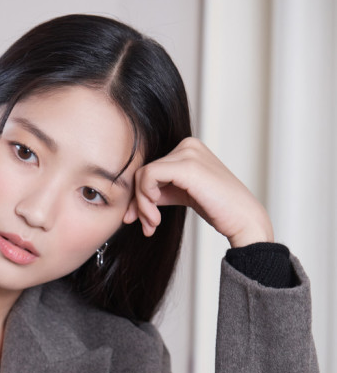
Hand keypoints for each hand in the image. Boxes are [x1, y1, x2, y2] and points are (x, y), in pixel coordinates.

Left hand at [123, 137, 273, 246]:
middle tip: (147, 227)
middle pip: (144, 172)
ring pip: (143, 176)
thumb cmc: (218, 209)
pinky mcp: (187, 166)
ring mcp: (188, 153)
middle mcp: (188, 145)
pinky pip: (148, 177)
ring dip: (142, 205)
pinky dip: (146, 199)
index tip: (144, 221)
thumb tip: (128, 211)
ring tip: (152, 225)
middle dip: (140, 203)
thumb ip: (157, 195)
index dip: (140, 196)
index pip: (150, 169)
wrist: (243, 219)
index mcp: (188, 149)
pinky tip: (155, 216)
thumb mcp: (181, 196)